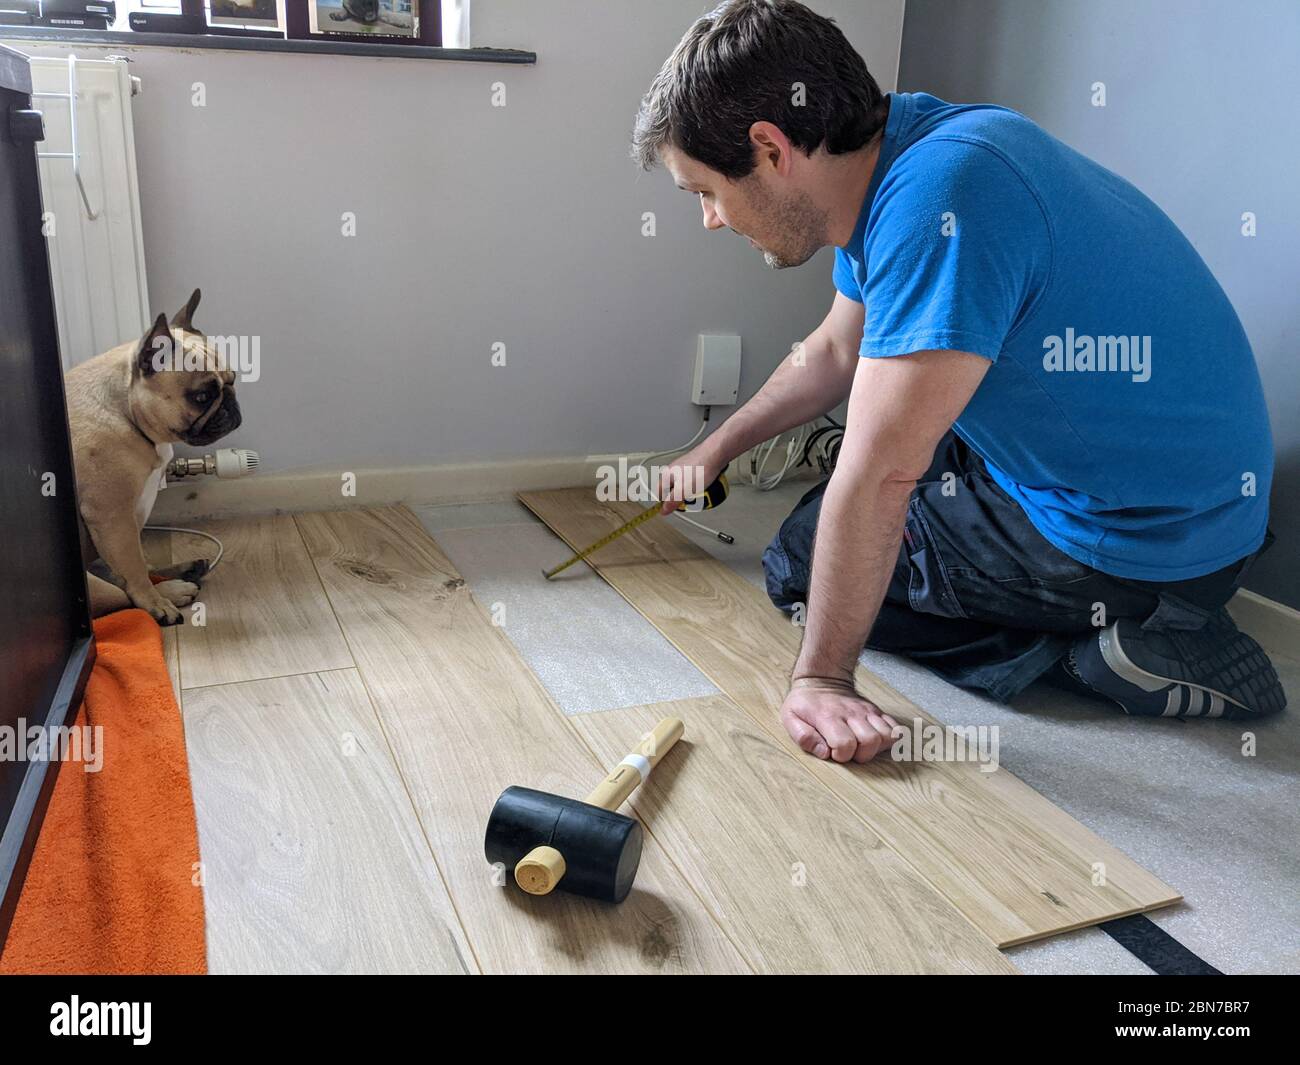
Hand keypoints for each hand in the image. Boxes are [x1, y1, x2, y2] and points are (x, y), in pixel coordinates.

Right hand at [656, 445, 726, 515]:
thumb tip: (664, 510)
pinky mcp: (694, 466)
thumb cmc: (701, 468)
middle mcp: (673, 469)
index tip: (672, 509)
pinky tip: (704, 487)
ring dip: (690, 493)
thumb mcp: (684, 490)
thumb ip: (673, 501)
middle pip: (672, 490)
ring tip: (699, 494)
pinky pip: (693, 481)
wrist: (716, 453)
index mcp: (667, 474)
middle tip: (689, 502)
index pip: (659, 493)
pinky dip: (698, 486)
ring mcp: (684, 467)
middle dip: (680, 498)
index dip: (664, 503)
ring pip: (683, 485)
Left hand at [781, 677, 898, 762]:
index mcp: (828, 717)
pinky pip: (896, 728)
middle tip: (850, 752)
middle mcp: (851, 714)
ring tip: (862, 747)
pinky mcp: (877, 711)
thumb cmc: (805, 703)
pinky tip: (875, 740)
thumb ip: (803, 737)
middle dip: (862, 755)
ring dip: (877, 748)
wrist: (822, 679)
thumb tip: (824, 753)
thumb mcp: (791, 717)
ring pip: (887, 735)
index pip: (845, 744)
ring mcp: (867, 711)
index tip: (834, 752)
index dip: (841, 755)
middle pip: (871, 741)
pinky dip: (890, 738)